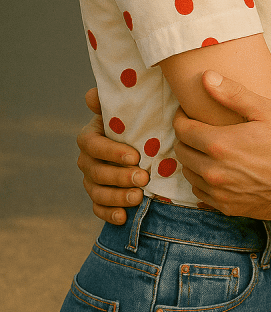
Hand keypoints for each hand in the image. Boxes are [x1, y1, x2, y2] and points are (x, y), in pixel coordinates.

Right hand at [77, 87, 148, 224]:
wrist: (140, 145)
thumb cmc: (132, 124)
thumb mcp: (125, 112)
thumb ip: (110, 103)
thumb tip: (91, 95)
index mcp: (90, 137)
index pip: (93, 145)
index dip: (112, 152)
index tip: (135, 156)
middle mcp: (86, 160)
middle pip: (97, 171)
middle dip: (120, 177)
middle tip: (143, 178)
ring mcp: (90, 181)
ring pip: (98, 192)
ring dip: (117, 197)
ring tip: (138, 197)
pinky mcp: (98, 198)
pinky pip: (98, 209)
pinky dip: (109, 214)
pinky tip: (124, 217)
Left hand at [174, 71, 270, 219]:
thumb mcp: (263, 109)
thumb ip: (231, 93)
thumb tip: (206, 78)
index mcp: (220, 145)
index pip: (183, 130)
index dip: (181, 118)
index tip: (187, 112)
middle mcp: (216, 173)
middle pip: (182, 153)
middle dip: (185, 137)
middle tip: (196, 128)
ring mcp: (222, 194)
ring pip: (189, 175)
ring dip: (192, 160)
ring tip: (206, 148)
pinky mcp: (230, 209)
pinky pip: (202, 195)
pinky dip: (203, 181)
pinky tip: (217, 169)